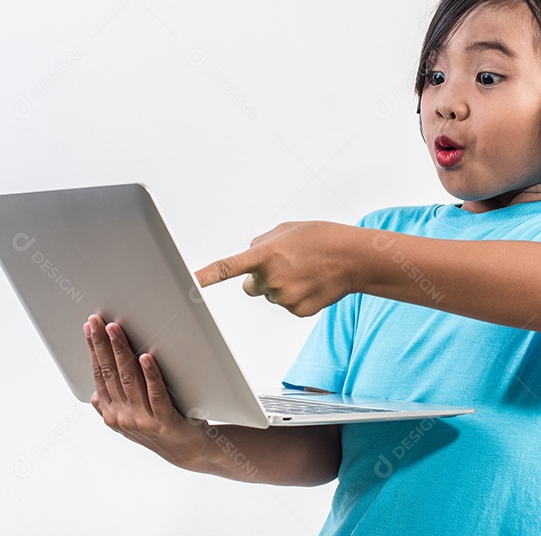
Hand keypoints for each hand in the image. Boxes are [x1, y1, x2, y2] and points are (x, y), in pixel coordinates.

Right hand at [84, 314, 210, 467]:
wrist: (187, 449)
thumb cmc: (158, 425)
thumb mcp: (129, 416)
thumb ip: (112, 403)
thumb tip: (94, 391)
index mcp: (111, 413)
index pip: (99, 374)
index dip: (93, 350)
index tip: (89, 327)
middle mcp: (122, 417)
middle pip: (110, 373)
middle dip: (102, 344)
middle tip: (97, 321)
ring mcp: (142, 421)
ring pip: (129, 379)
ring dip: (122, 352)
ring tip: (116, 330)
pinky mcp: (164, 421)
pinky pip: (156, 394)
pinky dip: (151, 374)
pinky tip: (147, 357)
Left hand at [195, 221, 360, 316]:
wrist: (353, 258)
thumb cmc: (320, 238)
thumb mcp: (286, 229)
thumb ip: (261, 242)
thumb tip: (250, 256)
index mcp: (265, 254)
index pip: (227, 268)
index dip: (205, 277)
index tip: (187, 284)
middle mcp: (271, 279)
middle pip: (251, 286)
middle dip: (261, 278)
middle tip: (286, 265)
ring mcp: (284, 298)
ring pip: (271, 296)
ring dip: (282, 285)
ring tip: (305, 271)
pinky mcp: (297, 311)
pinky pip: (288, 305)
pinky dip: (298, 296)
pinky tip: (312, 284)